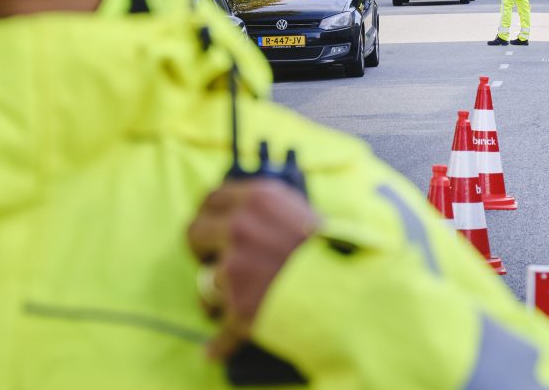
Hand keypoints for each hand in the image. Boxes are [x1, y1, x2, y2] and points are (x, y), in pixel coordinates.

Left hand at [187, 179, 319, 359]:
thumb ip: (265, 211)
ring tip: (239, 304)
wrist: (354, 292)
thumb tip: (239, 217)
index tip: (210, 228)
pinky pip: (218, 330)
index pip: (211, 199)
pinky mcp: (237, 306)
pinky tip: (214, 349)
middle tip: (214, 262)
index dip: (208, 215)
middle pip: (194, 232)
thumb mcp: (301, 212)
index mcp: (257, 199)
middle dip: (202, 250)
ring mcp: (235, 267)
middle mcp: (240, 227)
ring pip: (206, 284)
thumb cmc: (336, 254)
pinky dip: (220, 343)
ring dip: (218, 297)